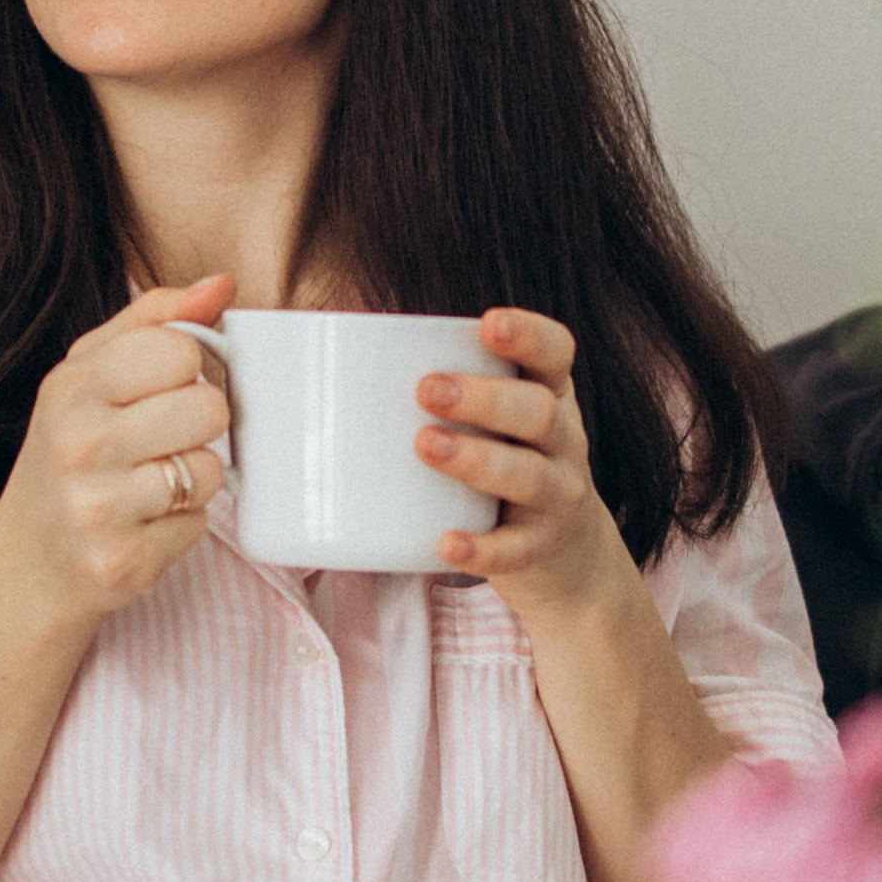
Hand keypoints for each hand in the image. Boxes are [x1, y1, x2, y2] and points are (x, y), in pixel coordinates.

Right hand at [0, 276, 234, 630]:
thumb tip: (221, 284)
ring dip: (192, 481)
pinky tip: (142, 525)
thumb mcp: (89, 374)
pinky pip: (197, 527)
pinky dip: (179, 526)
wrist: (29, 564)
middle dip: (197, 426)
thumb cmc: (69, 454)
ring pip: (209, 471)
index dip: (187, 368)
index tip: (162, 388)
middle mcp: (78, 445)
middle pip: (207, 408)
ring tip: (149, 486)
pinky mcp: (122, 562)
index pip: (179, 349)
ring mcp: (98, 508)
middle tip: (159, 441)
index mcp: (71, 387)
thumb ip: (152, 321)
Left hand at [415, 307, 637, 625]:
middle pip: (539, 413)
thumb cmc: (506, 466)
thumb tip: (312, 363)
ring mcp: (556, 498)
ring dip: (477, 459)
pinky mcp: (538, 550)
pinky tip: (446, 542)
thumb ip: (440, 392)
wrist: (569, 557)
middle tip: (426, 389)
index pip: (555, 354)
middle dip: (485, 398)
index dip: (529, 336)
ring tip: (426, 445)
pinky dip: (480, 548)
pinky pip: (513, 549)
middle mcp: (562, 443)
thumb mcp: (499, 424)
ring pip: (529, 476)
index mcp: (548, 397)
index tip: (487, 324)